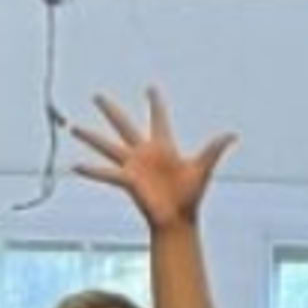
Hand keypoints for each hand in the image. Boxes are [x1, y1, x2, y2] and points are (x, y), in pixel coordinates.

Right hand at [67, 87, 235, 228]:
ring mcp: (132, 166)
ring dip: (90, 137)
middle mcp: (143, 152)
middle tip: (97, 96)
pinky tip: (75, 166)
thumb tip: (233, 134)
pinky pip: (105, 173)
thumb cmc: (191, 196)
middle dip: (110, 110)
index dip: (155, 103)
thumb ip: (214, 149)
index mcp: (163, 146)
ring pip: (107, 146)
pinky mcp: (127, 180)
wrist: (178, 220)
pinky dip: (91, 171)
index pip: (158, 118)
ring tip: (73, 127)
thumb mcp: (203, 168)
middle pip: (123, 125)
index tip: (150, 87)